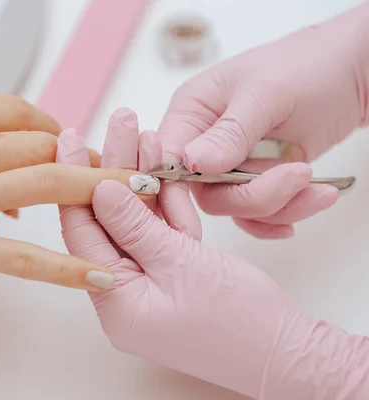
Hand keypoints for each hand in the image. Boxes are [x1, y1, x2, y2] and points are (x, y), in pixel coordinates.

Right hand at [0, 96, 147, 319]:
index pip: (13, 109)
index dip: (49, 122)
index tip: (65, 135)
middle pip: (40, 142)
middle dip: (85, 153)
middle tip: (116, 167)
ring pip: (48, 183)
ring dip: (101, 189)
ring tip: (140, 199)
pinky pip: (25, 258)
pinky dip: (69, 268)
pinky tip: (102, 272)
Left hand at [57, 122, 368, 398]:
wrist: (286, 351)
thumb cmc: (239, 320)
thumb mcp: (181, 264)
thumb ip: (135, 226)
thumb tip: (99, 189)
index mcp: (115, 302)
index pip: (82, 233)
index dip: (75, 182)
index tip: (71, 140)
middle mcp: (123, 295)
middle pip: (109, 221)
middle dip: (115, 169)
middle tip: (117, 124)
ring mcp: (147, 286)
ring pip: (136, 222)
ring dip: (144, 180)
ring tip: (146, 136)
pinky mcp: (169, 276)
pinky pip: (158, 234)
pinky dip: (164, 205)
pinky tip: (164, 168)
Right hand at [157, 4, 368, 238]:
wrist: (353, 73)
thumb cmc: (305, 66)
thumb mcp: (265, 94)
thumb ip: (229, 132)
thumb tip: (191, 164)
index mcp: (191, 113)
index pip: (166, 162)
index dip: (170, 197)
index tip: (188, 225)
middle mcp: (203, 142)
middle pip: (205, 194)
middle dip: (251, 197)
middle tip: (296, 179)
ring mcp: (231, 164)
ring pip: (235, 207)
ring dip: (279, 204)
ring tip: (319, 185)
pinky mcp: (257, 179)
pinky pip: (258, 213)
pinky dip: (285, 214)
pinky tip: (311, 200)